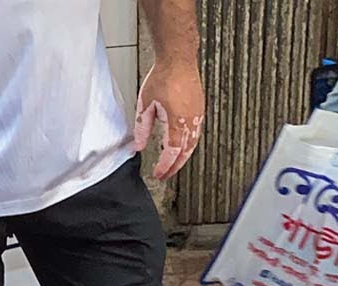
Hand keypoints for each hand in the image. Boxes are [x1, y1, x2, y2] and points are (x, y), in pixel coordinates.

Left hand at [132, 61, 204, 179]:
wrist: (179, 59)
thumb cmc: (164, 76)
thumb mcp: (145, 104)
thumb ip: (142, 128)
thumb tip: (138, 145)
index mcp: (178, 121)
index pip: (172, 152)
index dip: (165, 165)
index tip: (158, 173)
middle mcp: (191, 121)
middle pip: (185, 152)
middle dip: (175, 166)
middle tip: (165, 174)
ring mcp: (198, 116)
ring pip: (192, 144)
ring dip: (182, 157)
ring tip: (171, 164)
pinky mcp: (199, 110)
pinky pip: (195, 134)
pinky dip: (187, 145)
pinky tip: (179, 146)